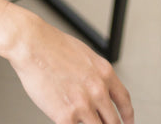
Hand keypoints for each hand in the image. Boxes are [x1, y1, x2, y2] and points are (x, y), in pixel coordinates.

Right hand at [3, 8, 133, 123]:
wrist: (32, 44)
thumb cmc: (52, 45)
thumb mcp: (85, 56)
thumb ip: (95, 75)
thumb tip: (99, 90)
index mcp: (105, 73)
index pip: (125, 102)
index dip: (128, 117)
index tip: (127, 122)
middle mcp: (98, 90)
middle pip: (113, 121)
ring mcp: (83, 105)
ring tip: (81, 119)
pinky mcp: (65, 116)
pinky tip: (67, 120)